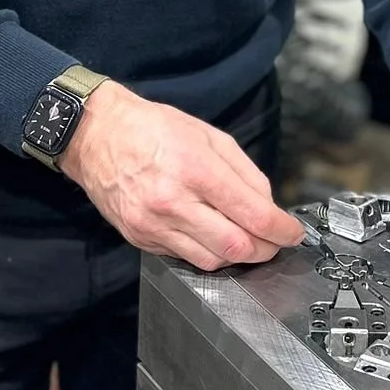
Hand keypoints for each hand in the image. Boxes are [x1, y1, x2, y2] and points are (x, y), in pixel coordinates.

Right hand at [61, 82, 303, 270]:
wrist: (96, 135)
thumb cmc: (154, 129)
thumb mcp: (209, 136)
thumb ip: (245, 172)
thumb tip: (268, 206)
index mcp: (195, 169)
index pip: (252, 214)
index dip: (281, 230)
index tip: (293, 233)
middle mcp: (173, 202)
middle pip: (235, 246)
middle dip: (265, 249)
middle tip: (274, 242)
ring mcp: (153, 225)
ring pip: (211, 260)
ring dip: (237, 256)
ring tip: (245, 241)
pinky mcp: (139, 239)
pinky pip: (184, 258)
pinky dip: (206, 253)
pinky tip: (212, 237)